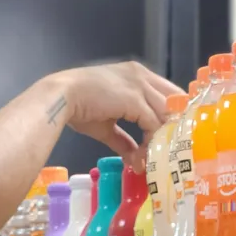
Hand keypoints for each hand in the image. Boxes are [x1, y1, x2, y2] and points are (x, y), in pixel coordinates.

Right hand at [50, 61, 183, 169]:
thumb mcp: (106, 126)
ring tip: (156, 157)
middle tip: (170, 149)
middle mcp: (142, 76)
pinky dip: (151, 141)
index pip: (169, 93)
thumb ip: (124, 141)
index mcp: (137, 75)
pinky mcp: (134, 99)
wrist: (60, 97)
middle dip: (174, 126)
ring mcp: (140, 85)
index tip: (170, 137)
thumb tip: (135, 161)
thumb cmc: (77, 107)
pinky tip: (145, 155)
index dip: (172, 115)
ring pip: (166, 113)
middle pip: (175, 100)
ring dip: (163, 137)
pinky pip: (153, 123)